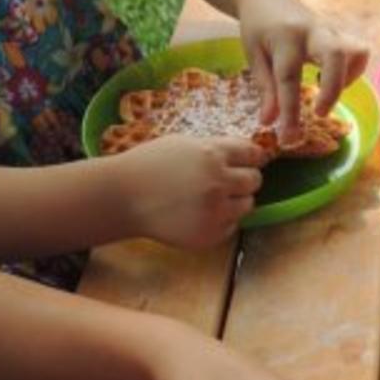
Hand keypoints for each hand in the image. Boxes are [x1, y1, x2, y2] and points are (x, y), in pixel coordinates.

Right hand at [119, 134, 266, 247]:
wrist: (125, 198)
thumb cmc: (150, 165)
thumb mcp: (184, 144)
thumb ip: (216, 148)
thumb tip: (248, 154)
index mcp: (213, 155)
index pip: (253, 154)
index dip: (253, 157)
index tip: (251, 161)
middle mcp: (219, 183)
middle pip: (254, 181)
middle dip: (245, 179)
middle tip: (228, 182)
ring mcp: (216, 211)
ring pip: (248, 205)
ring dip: (236, 201)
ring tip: (212, 198)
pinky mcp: (210, 234)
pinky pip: (232, 226)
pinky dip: (222, 221)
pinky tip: (201, 214)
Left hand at [238, 0, 368, 143]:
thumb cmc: (258, 28)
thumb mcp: (253, 56)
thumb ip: (265, 89)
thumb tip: (270, 122)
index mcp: (285, 38)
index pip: (289, 79)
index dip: (290, 113)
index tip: (288, 139)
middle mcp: (313, 31)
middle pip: (336, 56)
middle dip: (333, 89)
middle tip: (318, 113)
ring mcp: (330, 31)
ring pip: (355, 52)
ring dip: (347, 79)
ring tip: (325, 91)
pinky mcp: (340, 35)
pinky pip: (358, 53)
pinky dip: (352, 71)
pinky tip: (332, 79)